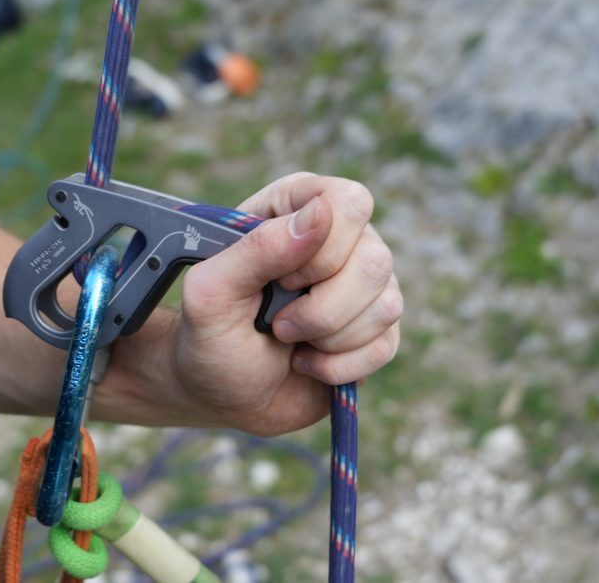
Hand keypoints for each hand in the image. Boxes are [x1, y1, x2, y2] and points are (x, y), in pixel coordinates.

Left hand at [171, 173, 402, 435]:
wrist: (224, 396)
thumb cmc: (210, 338)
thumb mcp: (212, 293)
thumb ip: (258, 248)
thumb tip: (320, 213)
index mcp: (293, 207)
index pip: (347, 202)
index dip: (322, 249)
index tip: (282, 281)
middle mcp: (339, 237)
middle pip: (375, 258)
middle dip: (322, 309)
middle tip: (278, 323)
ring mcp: (363, 282)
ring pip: (388, 304)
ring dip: (329, 339)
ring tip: (289, 341)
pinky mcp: (377, 327)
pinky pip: (387, 343)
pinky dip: (340, 367)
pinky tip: (308, 363)